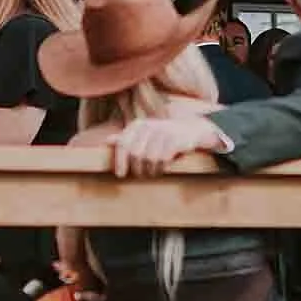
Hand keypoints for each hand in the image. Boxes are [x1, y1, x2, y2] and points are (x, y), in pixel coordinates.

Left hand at [110, 115, 224, 177]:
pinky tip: (164, 167)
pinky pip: (163, 159)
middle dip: (138, 169)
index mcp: (138, 125)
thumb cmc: (164, 135)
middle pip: (135, 155)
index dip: (120, 161)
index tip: (121, 175)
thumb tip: (107, 140)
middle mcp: (149, 126)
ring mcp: (162, 132)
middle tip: (143, 175)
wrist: (193, 129)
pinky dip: (162, 167)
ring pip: (149, 159)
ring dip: (151, 170)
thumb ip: (127, 138)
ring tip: (154, 172)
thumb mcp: (144, 134)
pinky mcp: (175, 139)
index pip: (123, 144)